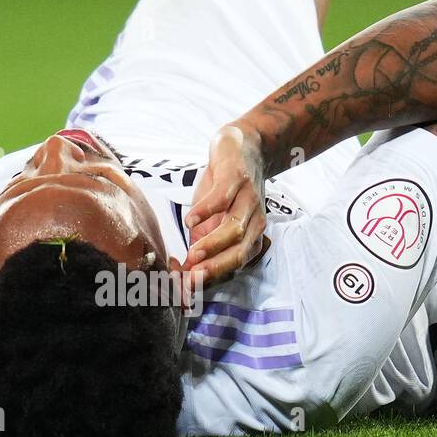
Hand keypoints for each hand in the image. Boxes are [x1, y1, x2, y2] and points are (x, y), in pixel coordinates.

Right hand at [183, 121, 266, 283]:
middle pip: (239, 251)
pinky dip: (206, 210)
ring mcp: (247, 198)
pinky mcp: (236, 177)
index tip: (188, 288)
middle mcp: (254, 221)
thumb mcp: (212, 222)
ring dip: (212, 244)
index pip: (233, 264)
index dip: (211, 277)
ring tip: (191, 253)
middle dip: (215, 266)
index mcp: (250, 237)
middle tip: (193, 277)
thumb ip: (200, 247)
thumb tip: (181, 275)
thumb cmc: (224, 191)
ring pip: (235, 228)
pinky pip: (223, 198)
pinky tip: (189, 219)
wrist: (242, 147)